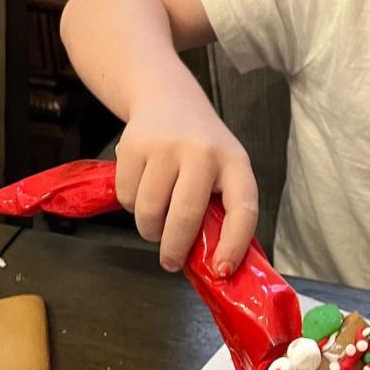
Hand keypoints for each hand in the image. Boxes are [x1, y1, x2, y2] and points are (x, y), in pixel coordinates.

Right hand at [113, 96, 257, 275]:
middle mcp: (202, 151)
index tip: (222, 271)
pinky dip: (132, 206)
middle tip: (170, 262)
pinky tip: (143, 191)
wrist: (168, 98)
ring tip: (156, 222)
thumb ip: (223, 206)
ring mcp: (165, 147)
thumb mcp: (225, 167)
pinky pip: (126, 197)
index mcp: (235, 162)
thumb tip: (216, 264)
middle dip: (175, 249)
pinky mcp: (133, 146)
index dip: (234, 244)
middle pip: (186, 216)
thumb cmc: (202, 147)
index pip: (243, 208)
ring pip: (149, 211)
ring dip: (149, 229)